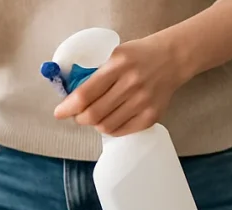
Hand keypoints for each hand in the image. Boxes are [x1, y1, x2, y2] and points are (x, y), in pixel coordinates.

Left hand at [53, 34, 191, 136]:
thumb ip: (96, 75)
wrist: (172, 59)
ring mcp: (143, 102)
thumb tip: (71, 98)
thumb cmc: (138, 55)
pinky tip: (110, 119)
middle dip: (79, 118)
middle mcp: (131, 84)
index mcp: (118, 65)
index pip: (85, 94)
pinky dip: (110, 128)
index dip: (68, 107)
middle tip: (78, 115)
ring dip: (95, 124)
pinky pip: (121, 131)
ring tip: (96, 115)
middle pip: (93, 114)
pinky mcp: (151, 116)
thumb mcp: (115, 55)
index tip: (59, 112)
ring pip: (106, 126)